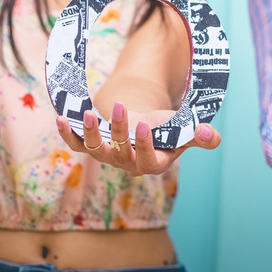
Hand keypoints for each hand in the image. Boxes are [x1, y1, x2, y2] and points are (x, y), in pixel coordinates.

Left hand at [54, 101, 220, 176]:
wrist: (144, 125)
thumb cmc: (166, 129)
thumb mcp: (185, 131)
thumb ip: (201, 136)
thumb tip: (210, 134)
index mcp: (152, 163)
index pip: (147, 159)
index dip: (143, 144)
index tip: (144, 123)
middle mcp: (127, 163)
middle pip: (120, 152)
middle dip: (119, 131)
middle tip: (120, 107)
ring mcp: (106, 156)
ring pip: (95, 150)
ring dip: (90, 133)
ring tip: (88, 114)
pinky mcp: (90, 146)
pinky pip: (75, 144)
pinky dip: (68, 133)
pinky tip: (61, 118)